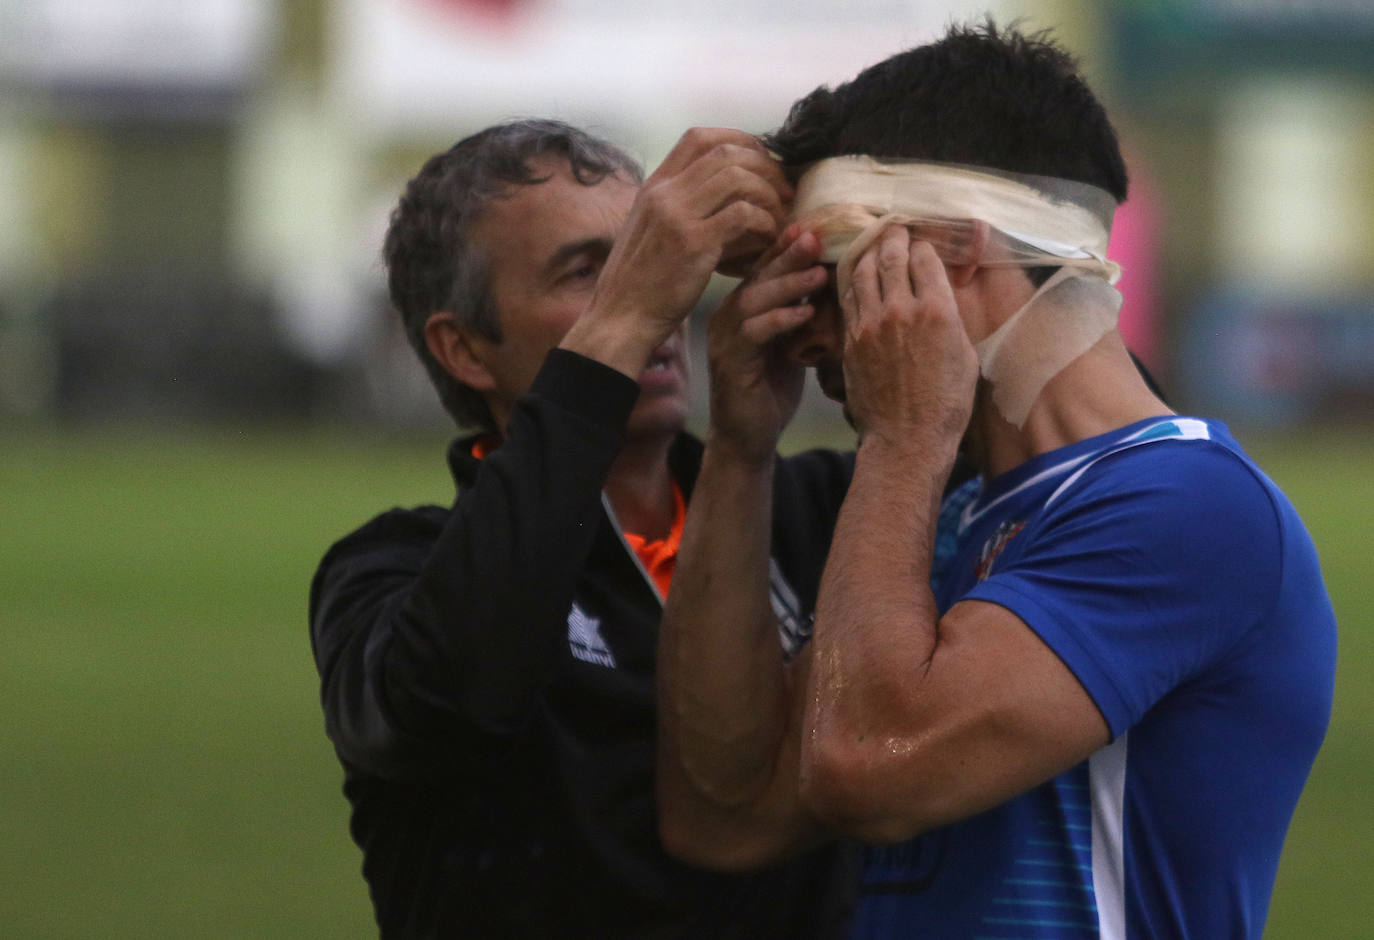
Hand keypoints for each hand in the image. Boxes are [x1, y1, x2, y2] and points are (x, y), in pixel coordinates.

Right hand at [573, 128, 791, 374]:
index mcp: (654, 186)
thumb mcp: (653, 231)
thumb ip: (683, 207)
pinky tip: (768, 238)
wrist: (621, 318)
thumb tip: (730, 195)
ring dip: (768, 194)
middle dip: (765, 166)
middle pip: (726, 153)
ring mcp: (677, 215)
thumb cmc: (641, 282)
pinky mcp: (694, 243)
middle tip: (783, 190)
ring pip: (738, 178)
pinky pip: (743, 214)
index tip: (762, 161)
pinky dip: (764, 222)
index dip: (738, 140)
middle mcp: (664, 193)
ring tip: (779, 216)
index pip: (699, 137)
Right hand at [706, 226, 827, 463]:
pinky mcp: (728, 363)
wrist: (749, 437)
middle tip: (815, 236)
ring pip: (753, 299)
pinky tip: (805, 313)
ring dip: (787, 284)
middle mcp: (728, 317)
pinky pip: (752, 333)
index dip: (786, 247)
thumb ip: (803, 310)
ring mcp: (724, 339)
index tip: (814, 226)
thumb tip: (832, 274)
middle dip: (787, 255)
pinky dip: (779, 320)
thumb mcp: (792, 342)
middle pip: (757, 275)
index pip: (764, 268)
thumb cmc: (772, 389)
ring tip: (818, 272)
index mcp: (743, 308)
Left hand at [839, 225, 977, 449]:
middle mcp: (901, 310)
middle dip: (893, 236)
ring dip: (869, 252)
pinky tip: (857, 275)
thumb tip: (943, 294)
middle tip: (894, 228)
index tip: (922, 243)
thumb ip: (952, 318)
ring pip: (864, 271)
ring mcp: (871, 324)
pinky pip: (848, 298)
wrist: (906, 438)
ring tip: (873, 243)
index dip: (924, 246)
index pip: (925, 258)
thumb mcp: (966, 356)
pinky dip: (853, 280)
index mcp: (937, 312)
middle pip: (892, 256)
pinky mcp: (851, 340)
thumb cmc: (946, 404)